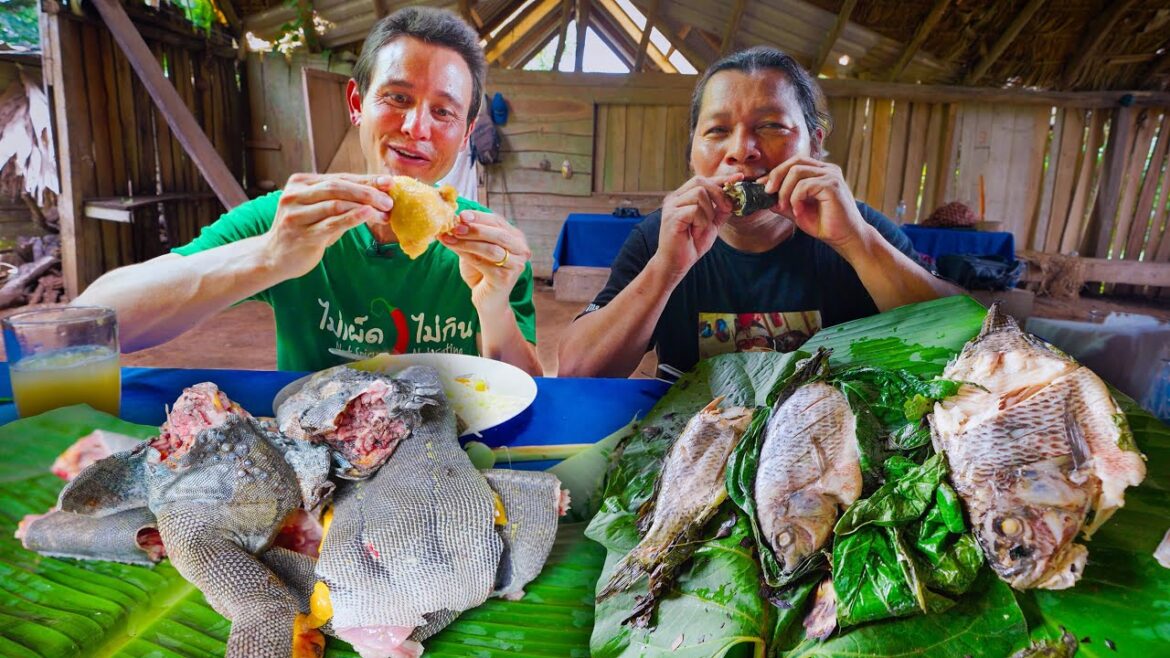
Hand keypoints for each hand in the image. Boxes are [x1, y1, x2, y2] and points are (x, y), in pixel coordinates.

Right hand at [264, 173, 394, 278]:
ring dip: (365, 206)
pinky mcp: (301, 234)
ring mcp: (296, 214)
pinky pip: (331, 223)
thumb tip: (380, 194)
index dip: (366, 179)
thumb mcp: (321, 211)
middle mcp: (295, 194)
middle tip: (389, 200)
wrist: (274, 258)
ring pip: (336, 203)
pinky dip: (352, 217)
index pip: (339, 178)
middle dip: (368, 192)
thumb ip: (343, 201)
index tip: (389, 182)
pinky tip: (368, 214)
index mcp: (300, 183)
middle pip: (338, 187)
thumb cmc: (304, 231)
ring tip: (385, 212)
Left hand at [438, 210, 530, 307]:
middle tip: (455, 226)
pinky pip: (483, 263)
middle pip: (498, 234)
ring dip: (467, 242)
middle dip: (474, 229)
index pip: (498, 221)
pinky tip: (452, 248)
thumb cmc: (481, 271)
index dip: (479, 217)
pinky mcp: (505, 279)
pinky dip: (465, 254)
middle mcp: (521, 250)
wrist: (487, 299)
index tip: (461, 215)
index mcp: (516, 238)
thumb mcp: (476, 248)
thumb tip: (454, 219)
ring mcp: (516, 265)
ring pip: (490, 248)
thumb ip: (470, 235)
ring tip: (449, 237)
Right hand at [651, 174, 737, 277]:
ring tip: (702, 227)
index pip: (703, 181)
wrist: (676, 264)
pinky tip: (696, 232)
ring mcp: (671, 206)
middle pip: (700, 181)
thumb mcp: (711, 224)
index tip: (739, 177)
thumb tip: (734, 197)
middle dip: (718, 194)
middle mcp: (674, 198)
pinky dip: (702, 222)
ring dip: (708, 212)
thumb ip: (720, 211)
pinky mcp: (672, 216)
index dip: (722, 179)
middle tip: (726, 209)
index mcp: (682, 197)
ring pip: (699, 194)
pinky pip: (695, 210)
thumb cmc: (691, 244)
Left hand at [758, 157, 866, 250]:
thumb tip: (763, 194)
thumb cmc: (825, 224)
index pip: (794, 162)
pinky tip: (798, 211)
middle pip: (794, 161)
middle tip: (767, 193)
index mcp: (820, 172)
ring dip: (785, 190)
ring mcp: (831, 175)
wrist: (846, 238)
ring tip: (785, 207)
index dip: (776, 172)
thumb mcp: (797, 211)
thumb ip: (783, 201)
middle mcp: (827, 169)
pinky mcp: (833, 185)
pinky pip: (805, 185)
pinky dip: (796, 198)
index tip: (761, 186)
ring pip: (797, 171)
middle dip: (776, 176)